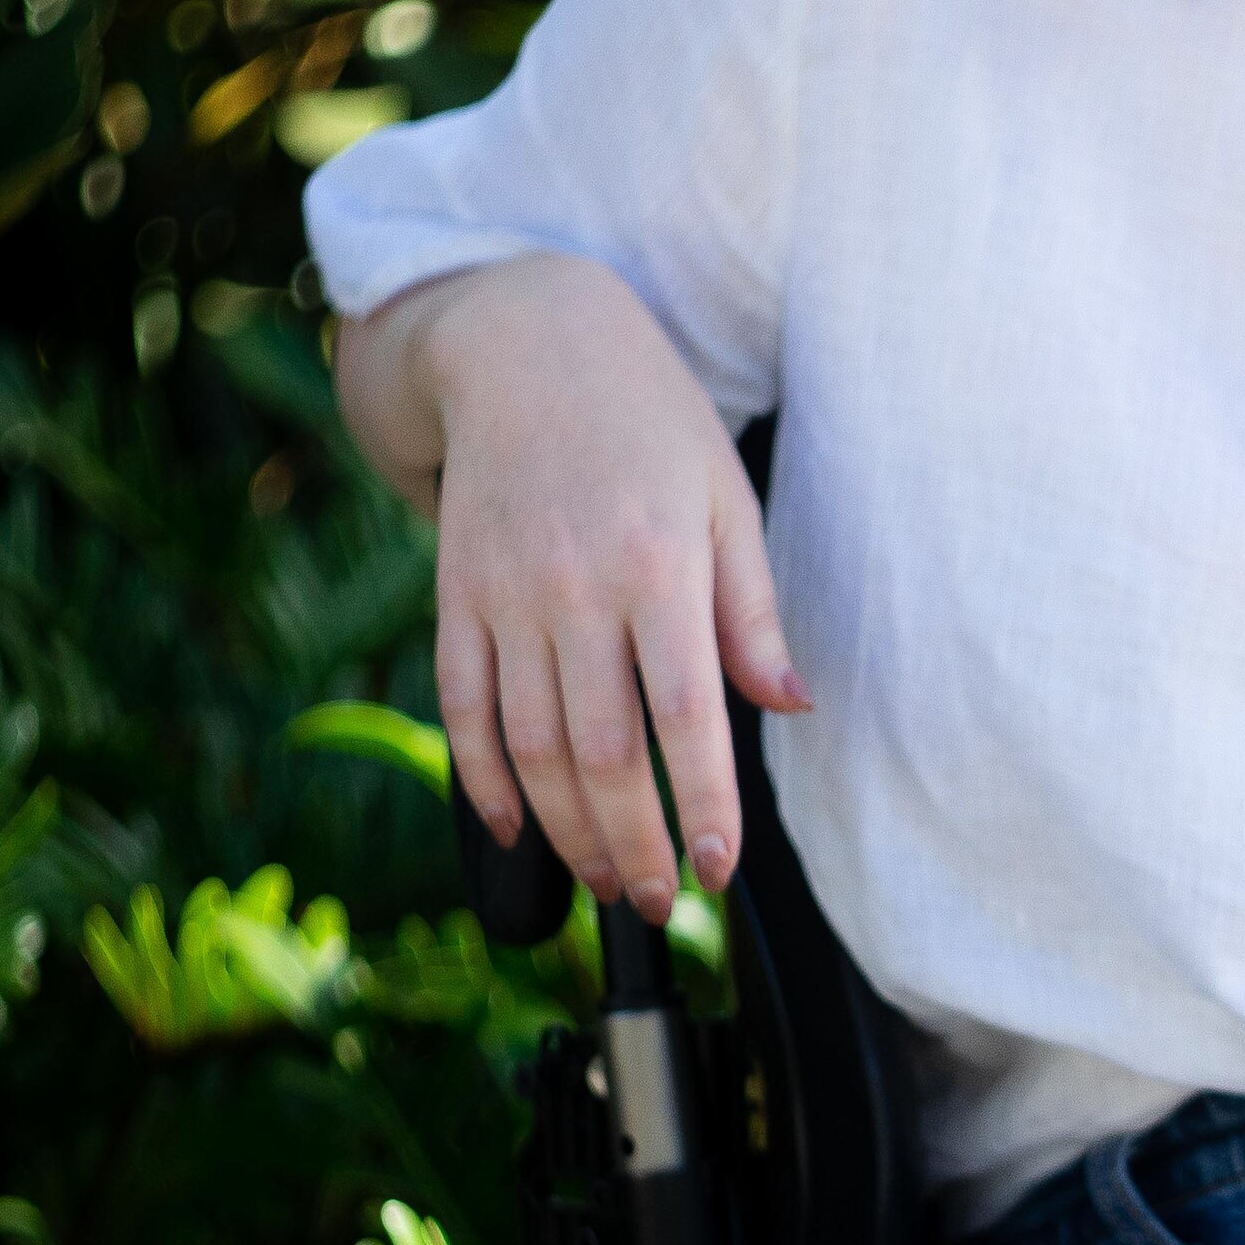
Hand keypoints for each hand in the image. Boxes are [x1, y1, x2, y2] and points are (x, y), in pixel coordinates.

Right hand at [366, 257, 807, 916]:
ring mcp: (505, 597)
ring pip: (529, 748)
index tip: (718, 871)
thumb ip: (752, 612)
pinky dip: (483, 780)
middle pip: (601, 754)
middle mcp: (576, 589)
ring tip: (605, 879)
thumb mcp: (726, 499)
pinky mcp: (455, 596)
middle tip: (661, 900)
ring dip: (566, 832)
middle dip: (632, 845)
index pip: (687, 717)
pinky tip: (515, 829)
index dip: (701, 806)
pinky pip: (463, 708)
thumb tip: (790, 709)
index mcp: (660, 566)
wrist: (525, 343)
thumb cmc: (648, 422)